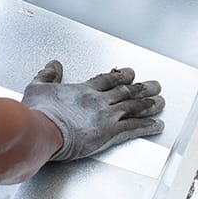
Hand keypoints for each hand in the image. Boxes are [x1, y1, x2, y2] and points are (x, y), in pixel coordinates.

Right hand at [21, 60, 164, 161]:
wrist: (42, 130)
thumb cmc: (38, 113)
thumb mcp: (37, 88)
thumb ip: (47, 76)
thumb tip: (53, 66)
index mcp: (83, 90)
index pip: (107, 80)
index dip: (121, 76)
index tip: (130, 73)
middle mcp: (98, 101)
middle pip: (125, 91)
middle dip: (142, 88)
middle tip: (154, 85)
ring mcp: (105, 116)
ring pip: (133, 107)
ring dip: (149, 104)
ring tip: (160, 102)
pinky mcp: (109, 133)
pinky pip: (133, 128)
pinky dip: (147, 126)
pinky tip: (157, 125)